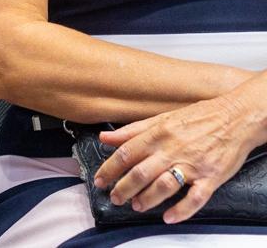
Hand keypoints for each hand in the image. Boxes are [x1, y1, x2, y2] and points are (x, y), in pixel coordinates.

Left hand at [94, 94, 259, 222]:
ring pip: (164, 186)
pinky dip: (182, 210)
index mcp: (157, 134)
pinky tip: (169, 217)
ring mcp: (192, 165)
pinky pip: (195, 197)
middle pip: (140, 173)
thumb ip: (132, 131)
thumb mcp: (161, 119)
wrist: (236, 118)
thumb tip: (104, 137)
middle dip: (123, 188)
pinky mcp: (211, 177)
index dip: (109, 169)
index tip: (99, 180)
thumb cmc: (198, 118)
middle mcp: (172, 150)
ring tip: (136, 206)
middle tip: (115, 198)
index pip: (126, 153)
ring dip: (147, 199)